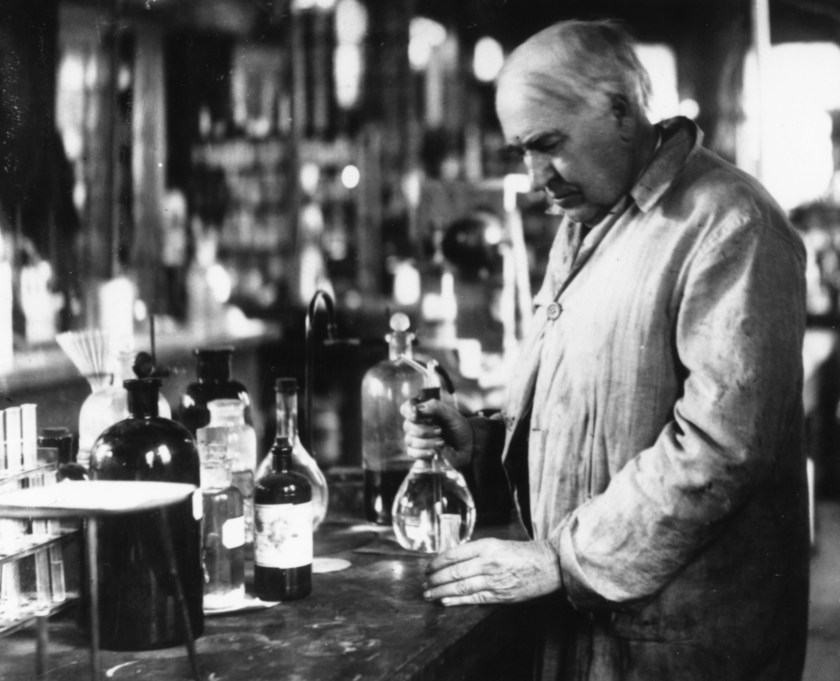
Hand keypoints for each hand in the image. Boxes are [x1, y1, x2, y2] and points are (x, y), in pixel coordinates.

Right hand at [401, 397, 472, 467]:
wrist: (468, 447)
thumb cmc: (459, 428)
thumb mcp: (452, 415)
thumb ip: (436, 408)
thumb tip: (418, 408)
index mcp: (424, 413)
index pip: (406, 408)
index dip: (408, 410)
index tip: (415, 413)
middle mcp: (417, 425)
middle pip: (408, 425)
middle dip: (424, 430)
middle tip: (440, 431)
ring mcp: (416, 440)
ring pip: (410, 440)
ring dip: (426, 442)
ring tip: (442, 442)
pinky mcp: (418, 453)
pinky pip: (412, 452)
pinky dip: (423, 452)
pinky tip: (434, 452)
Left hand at [422, 538, 561, 605]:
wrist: (547, 565)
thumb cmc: (521, 553)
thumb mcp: (497, 544)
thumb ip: (476, 551)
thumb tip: (452, 559)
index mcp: (486, 546)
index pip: (454, 554)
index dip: (437, 562)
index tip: (427, 567)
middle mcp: (488, 562)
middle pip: (454, 572)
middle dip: (435, 579)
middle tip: (424, 583)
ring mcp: (494, 580)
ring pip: (461, 587)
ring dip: (441, 591)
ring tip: (429, 594)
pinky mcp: (500, 596)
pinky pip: (474, 599)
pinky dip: (457, 601)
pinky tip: (445, 602)